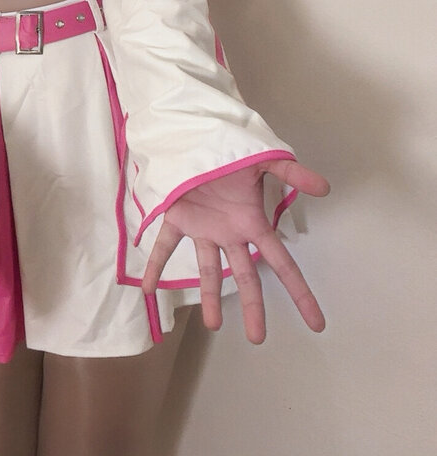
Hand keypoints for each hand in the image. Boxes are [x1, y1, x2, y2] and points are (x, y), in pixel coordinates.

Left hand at [141, 160, 328, 342]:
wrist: (200, 136)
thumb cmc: (234, 153)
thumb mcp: (265, 161)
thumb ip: (292, 173)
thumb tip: (326, 187)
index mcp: (252, 223)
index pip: (281, 263)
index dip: (299, 292)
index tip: (316, 323)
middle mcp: (230, 232)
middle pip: (246, 276)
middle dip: (253, 306)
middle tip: (259, 338)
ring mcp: (204, 228)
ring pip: (209, 269)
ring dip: (209, 296)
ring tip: (213, 325)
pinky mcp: (177, 218)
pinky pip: (165, 245)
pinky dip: (155, 265)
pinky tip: (147, 288)